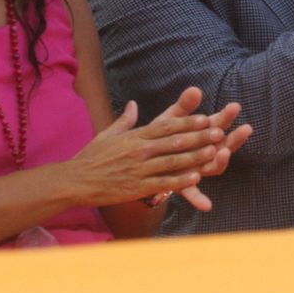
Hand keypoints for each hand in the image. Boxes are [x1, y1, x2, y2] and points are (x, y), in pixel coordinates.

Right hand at [67, 93, 225, 207]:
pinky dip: (180, 180)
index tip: (206, 118)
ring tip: (214, 152)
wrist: (74, 181)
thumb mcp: (107, 134)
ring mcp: (139, 169)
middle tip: (219, 133)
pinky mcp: (136, 188)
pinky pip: (163, 183)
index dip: (188, 122)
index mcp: (135, 136)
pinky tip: (196, 177)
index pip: (167, 126)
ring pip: (173, 162)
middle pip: (175, 142)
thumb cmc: (91, 157)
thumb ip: (125, 120)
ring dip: (195, 157)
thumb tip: (132, 105)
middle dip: (199, 137)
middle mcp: (140, 150)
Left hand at [168, 91, 251, 211]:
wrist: (140, 162)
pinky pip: (192, 192)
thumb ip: (183, 106)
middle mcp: (204, 152)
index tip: (234, 107)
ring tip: (224, 153)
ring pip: (213, 167)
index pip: (218, 123)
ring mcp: (196, 168)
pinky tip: (207, 206)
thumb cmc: (157, 138)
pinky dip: (199, 199)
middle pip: (223, 144)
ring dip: (222, 162)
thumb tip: (194, 89)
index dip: (226, 116)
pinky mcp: (184, 184)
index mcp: (201, 134)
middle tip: (245, 129)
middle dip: (235, 137)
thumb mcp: (170, 120)